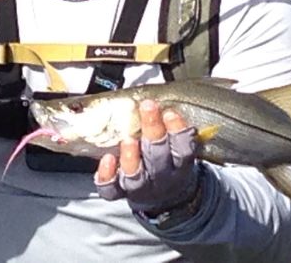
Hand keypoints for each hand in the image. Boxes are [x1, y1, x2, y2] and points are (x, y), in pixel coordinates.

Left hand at [94, 99, 198, 214]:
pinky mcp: (122, 192)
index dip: (179, 132)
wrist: (166, 196)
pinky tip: (107, 159)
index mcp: (179, 163)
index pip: (184, 149)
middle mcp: (162, 176)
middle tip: (147, 108)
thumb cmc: (168, 159)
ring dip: (132, 157)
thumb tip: (153, 95)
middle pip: (159, 157)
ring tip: (128, 139)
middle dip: (153, 131)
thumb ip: (167, 125)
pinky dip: (108, 175)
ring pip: (136, 176)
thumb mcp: (176, 144)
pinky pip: (112, 189)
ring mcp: (141, 186)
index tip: (170, 113)